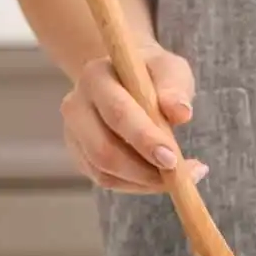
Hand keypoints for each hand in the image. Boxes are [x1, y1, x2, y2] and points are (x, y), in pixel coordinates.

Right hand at [61, 43, 206, 192]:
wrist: (128, 80)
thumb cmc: (152, 75)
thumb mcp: (169, 69)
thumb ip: (174, 88)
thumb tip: (181, 112)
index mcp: (96, 77)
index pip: (117, 113)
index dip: (144, 139)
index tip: (172, 159)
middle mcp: (76, 105)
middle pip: (103, 149)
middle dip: (144, 170)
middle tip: (180, 178)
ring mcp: (74, 133)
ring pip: (104, 171)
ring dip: (144, 182)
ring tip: (180, 179)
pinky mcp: (81, 155)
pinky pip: (107, 180)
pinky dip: (138, 186)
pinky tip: (162, 179)